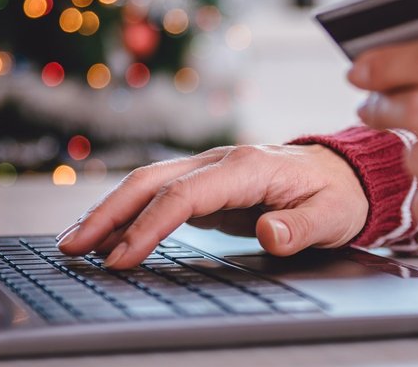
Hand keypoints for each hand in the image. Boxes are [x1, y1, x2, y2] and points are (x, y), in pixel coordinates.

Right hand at [56, 145, 368, 268]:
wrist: (345, 174)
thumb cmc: (338, 195)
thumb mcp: (332, 217)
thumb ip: (300, 227)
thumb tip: (269, 232)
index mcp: (248, 167)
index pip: (185, 195)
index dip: (149, 226)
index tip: (122, 257)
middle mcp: (221, 161)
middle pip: (151, 181)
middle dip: (108, 214)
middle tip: (72, 247)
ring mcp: (210, 170)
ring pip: (147, 184)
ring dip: (109, 212)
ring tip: (73, 242)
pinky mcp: (206, 184)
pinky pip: (158, 196)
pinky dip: (128, 214)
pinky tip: (107, 236)